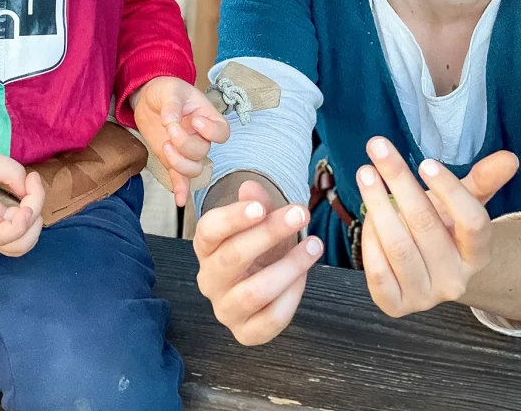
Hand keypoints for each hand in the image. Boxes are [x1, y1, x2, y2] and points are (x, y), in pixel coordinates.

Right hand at [0, 149, 44, 256]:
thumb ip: (14, 173)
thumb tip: (28, 190)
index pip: (1, 236)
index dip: (21, 224)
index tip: (26, 203)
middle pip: (19, 245)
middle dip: (35, 219)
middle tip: (31, 187)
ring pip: (21, 243)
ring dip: (33, 222)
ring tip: (30, 193)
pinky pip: (17, 233)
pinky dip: (28, 218)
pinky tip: (25, 196)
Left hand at [131, 76, 229, 205]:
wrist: (148, 99)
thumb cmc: (165, 90)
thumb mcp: (170, 90)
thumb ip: (172, 104)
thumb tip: (170, 121)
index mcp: (208, 117)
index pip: (222, 132)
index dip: (211, 132)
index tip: (194, 121)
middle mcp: (201, 137)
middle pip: (203, 152)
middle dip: (185, 143)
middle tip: (169, 127)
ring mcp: (187, 151)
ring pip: (194, 169)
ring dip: (179, 162)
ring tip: (165, 146)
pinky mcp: (172, 161)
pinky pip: (181, 180)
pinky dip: (181, 190)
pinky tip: (180, 200)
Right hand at [194, 179, 323, 345]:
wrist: (260, 281)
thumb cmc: (257, 246)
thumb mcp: (258, 221)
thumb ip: (256, 203)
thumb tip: (251, 187)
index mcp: (205, 247)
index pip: (209, 230)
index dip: (233, 218)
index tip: (261, 207)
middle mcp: (209, 280)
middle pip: (232, 257)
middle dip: (268, 234)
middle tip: (300, 213)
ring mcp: (225, 309)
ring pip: (254, 292)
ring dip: (289, 266)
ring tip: (314, 245)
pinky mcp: (246, 333)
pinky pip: (271, 318)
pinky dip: (292, 296)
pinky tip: (305, 275)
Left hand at [356, 136, 518, 317]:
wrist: (430, 270)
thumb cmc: (445, 226)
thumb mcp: (465, 202)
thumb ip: (484, 180)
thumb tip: (509, 158)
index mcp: (478, 254)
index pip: (472, 223)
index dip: (450, 191)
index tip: (425, 162)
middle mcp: (455, 279)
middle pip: (426, 226)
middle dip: (399, 181)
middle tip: (377, 148)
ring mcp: (425, 296)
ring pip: (399, 247)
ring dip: (378, 205)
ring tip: (366, 172)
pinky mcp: (395, 304)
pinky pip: (377, 272)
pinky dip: (369, 239)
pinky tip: (366, 214)